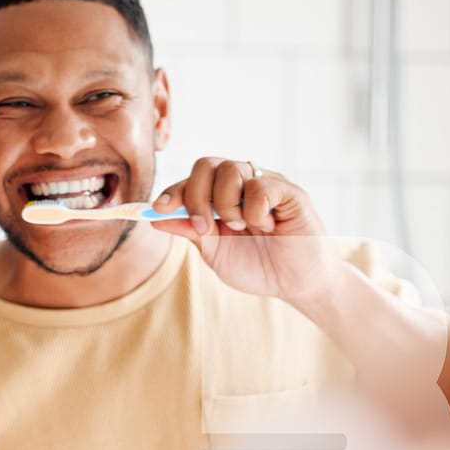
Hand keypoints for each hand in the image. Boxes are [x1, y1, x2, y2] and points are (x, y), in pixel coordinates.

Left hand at [151, 157, 341, 301]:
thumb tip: (155, 216)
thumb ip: (188, 231)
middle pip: (206, 165)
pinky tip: (266, 227)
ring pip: (231, 169)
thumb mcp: (213, 252)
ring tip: (239, 228)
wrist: (294, 285)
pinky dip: (254, 211)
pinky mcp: (289, 191)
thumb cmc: (256, 266)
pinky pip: (260, 186)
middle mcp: (242, 183)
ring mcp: (266, 183)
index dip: (172, 191)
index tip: (158, 208)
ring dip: (225, 204)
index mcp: (220, 195)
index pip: (190, 180)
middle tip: (204, 227)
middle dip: (195, 196)